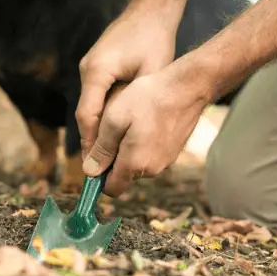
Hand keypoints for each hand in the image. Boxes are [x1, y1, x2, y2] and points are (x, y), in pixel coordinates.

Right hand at [76, 3, 180, 156]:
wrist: (150, 10)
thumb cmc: (155, 39)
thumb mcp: (151, 73)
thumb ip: (137, 103)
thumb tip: (132, 135)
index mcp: (96, 72)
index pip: (87, 116)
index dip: (91, 144)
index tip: (96, 168)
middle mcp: (87, 70)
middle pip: (86, 115)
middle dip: (94, 143)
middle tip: (101, 171)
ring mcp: (90, 67)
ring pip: (90, 107)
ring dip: (99, 130)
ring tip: (109, 157)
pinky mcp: (97, 67)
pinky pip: (97, 97)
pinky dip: (104, 115)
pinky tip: (117, 132)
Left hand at [80, 62, 211, 196]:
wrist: (187, 87)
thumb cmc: (148, 98)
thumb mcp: (115, 119)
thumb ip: (102, 149)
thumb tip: (90, 172)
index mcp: (135, 164)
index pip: (112, 188)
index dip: (99, 177)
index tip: (95, 158)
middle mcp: (152, 168)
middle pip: (124, 174)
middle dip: (114, 158)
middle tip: (113, 128)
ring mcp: (166, 160)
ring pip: (138, 162)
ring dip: (130, 149)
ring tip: (132, 120)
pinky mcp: (174, 151)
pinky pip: (152, 154)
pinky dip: (145, 142)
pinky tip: (146, 120)